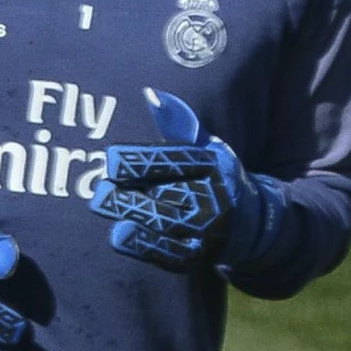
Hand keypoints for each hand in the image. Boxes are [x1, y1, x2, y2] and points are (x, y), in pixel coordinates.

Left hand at [93, 90, 290, 270]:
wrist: (250, 223)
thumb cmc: (214, 176)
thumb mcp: (206, 146)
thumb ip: (177, 123)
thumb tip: (151, 95)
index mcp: (212, 166)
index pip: (171, 161)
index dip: (139, 160)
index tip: (112, 158)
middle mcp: (213, 198)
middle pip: (164, 193)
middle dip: (129, 189)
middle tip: (100, 187)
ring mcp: (207, 230)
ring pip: (164, 223)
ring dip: (132, 214)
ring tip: (102, 204)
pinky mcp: (198, 255)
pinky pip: (170, 254)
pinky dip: (145, 246)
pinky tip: (120, 236)